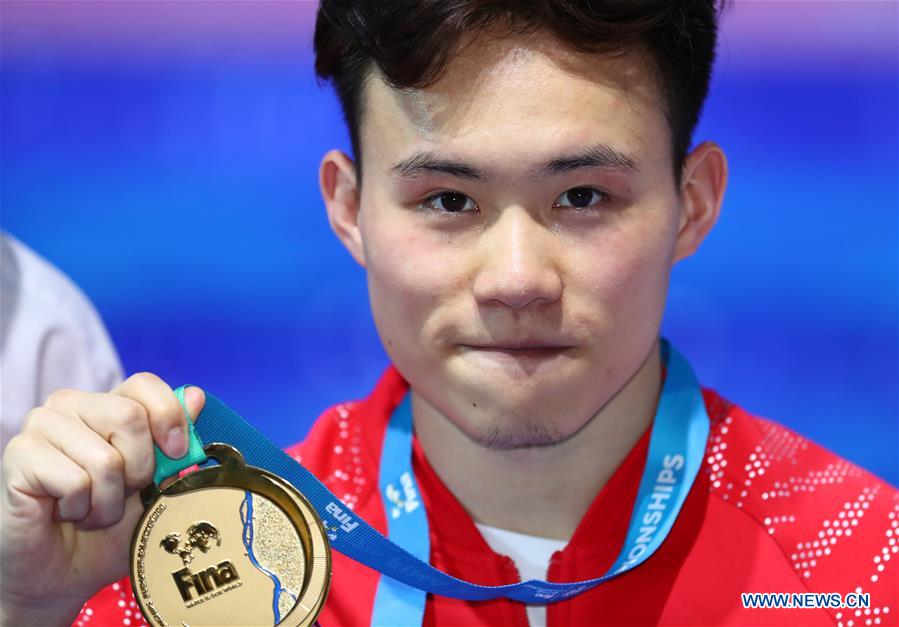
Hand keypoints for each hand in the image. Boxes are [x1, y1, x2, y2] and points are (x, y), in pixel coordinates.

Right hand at [0, 373, 204, 625]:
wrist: (66, 574)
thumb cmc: (112, 529)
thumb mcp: (157, 486)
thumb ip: (177, 444)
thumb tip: (197, 396)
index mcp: (107, 404)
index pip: (143, 384)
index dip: (169, 416)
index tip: (177, 454)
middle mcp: (71, 405)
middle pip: (130, 417)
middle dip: (138, 471)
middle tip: (120, 495)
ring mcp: (41, 426)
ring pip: (104, 458)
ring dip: (107, 501)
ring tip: (90, 510)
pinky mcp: (19, 455)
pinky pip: (74, 482)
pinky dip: (80, 510)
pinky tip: (65, 514)